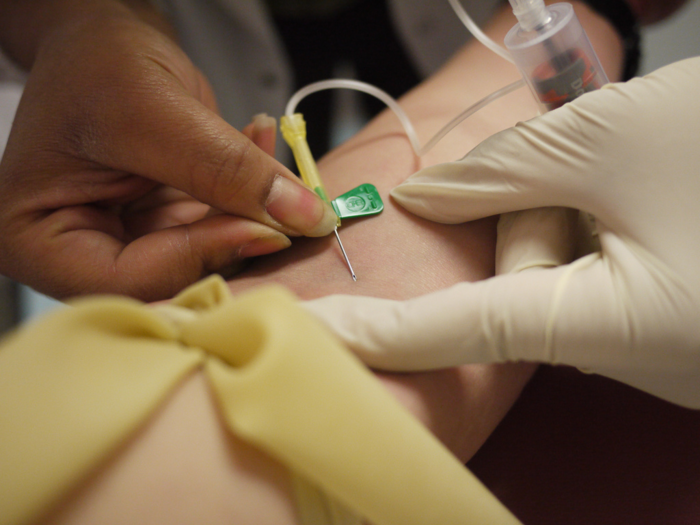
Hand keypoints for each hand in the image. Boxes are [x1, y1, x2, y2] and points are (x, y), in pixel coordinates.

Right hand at [0, 7, 335, 300]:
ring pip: (207, 254)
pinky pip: (219, 223)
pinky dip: (250, 191)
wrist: (102, 35)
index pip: (131, 279)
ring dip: (253, 209)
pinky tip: (262, 145)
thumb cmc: (94, 61)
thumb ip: (226, 170)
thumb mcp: (154, 111)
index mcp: (39, 239)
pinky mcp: (164, 221)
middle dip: (236, 235)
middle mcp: (82, 250)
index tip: (269, 229)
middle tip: (291, 208)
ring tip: (275, 158)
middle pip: (173, 275)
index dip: (203, 257)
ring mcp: (127, 237)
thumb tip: (304, 218)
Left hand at [304, 58, 699, 407]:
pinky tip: (647, 198)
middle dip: (530, 217)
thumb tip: (426, 200)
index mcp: (618, 328)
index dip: (375, 334)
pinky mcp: (671, 323)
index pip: (457, 332)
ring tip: (645, 180)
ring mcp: (658, 345)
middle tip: (601, 171)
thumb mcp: (614, 140)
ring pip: (557, 278)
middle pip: (517, 286)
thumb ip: (503, 171)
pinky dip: (596, 229)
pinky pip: (596, 278)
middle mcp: (635, 356)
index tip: (308, 340)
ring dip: (572, 216)